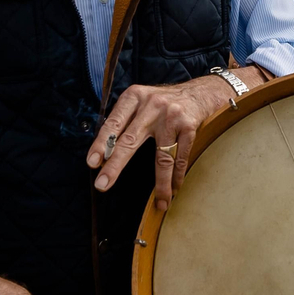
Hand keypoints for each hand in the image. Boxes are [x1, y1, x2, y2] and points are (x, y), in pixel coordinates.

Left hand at [86, 76, 232, 210]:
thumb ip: (125, 120)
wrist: (200, 92)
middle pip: (130, 140)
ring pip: (162, 157)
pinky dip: (177, 176)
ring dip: (160, 184)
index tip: (92, 163)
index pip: (113, 123)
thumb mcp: (141, 100)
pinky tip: (174, 189)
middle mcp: (151, 106)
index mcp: (134, 97)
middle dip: (115, 166)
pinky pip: (180, 158)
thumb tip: (105, 151)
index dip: (102, 144)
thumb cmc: (163, 102)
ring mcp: (171, 117)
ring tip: (160, 202)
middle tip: (103, 185)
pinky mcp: (189, 127)